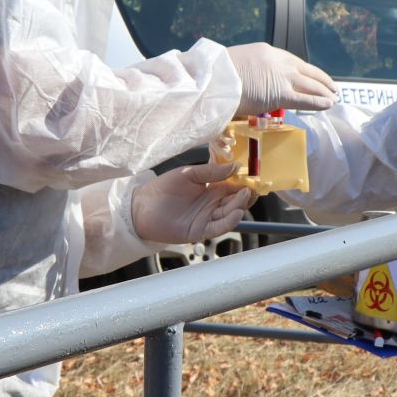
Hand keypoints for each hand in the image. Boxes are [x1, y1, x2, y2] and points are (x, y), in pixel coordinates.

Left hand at [132, 163, 256, 244]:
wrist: (142, 207)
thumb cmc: (163, 188)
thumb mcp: (189, 174)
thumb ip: (211, 171)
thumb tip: (235, 166)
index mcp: (211, 189)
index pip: (233, 187)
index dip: (244, 184)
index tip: (254, 178)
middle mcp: (212, 205)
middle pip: (235, 202)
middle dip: (245, 196)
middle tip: (251, 188)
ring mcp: (207, 218)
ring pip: (229, 214)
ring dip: (239, 206)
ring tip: (245, 196)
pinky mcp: (200, 231)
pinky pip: (219, 227)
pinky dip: (229, 221)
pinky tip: (236, 213)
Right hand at [225, 43, 337, 113]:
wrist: (214, 78)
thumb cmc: (218, 74)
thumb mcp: (238, 64)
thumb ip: (251, 70)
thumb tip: (251, 80)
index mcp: (267, 52)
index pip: (293, 62)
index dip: (306, 71)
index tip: (313, 76)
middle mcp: (278, 61)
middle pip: (306, 70)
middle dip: (321, 79)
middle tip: (331, 86)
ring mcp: (281, 76)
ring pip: (310, 84)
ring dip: (324, 91)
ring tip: (333, 97)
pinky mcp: (281, 93)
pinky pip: (305, 98)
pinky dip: (318, 102)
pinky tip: (328, 104)